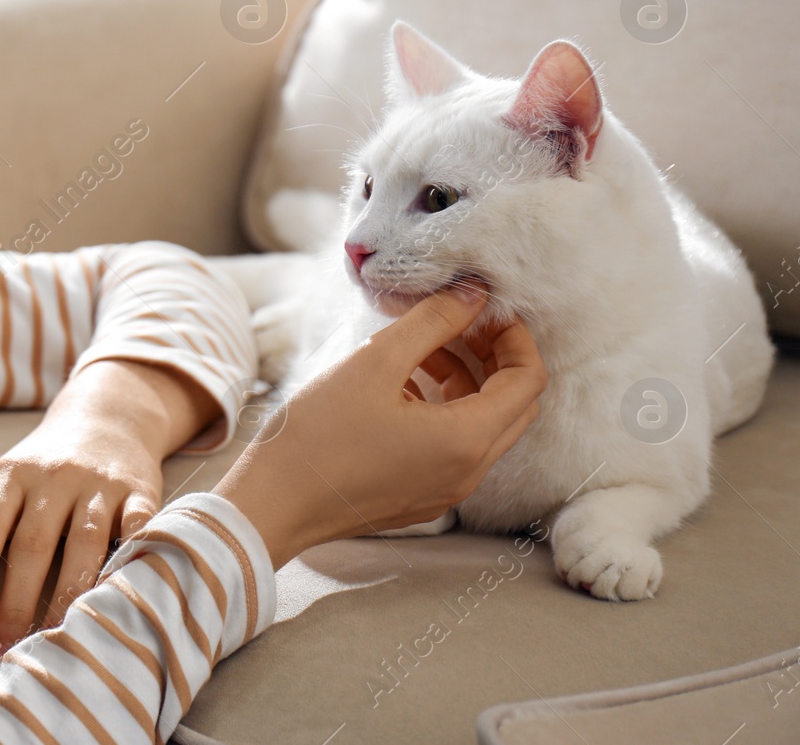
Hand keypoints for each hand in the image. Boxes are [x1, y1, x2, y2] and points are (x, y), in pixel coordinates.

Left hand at [0, 391, 165, 660]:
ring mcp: (98, 484)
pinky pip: (137, 528)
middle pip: (31, 544)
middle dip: (16, 603)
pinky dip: (130, 558)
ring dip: (68, 595)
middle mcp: (52, 477)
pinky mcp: (140, 491)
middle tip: (5, 652)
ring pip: (84, 543)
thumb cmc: (39, 471)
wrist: (107, 420)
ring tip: (54, 639)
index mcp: (8, 477)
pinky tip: (116, 596)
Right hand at [214, 285, 547, 569]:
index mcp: (466, 440)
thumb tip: (474, 293)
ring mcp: (444, 490)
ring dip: (464, 379)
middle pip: (513, 405)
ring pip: (481, 425)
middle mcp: (467, 472)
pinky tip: (396, 384)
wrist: (271, 505)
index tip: (483, 308)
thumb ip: (432, 322)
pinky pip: (452, 446)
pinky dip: (441, 407)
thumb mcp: (375, 363)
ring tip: (418, 346)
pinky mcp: (419, 496)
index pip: (528, 380)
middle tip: (456, 322)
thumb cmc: (316, 436)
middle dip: (493, 356)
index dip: (514, 336)